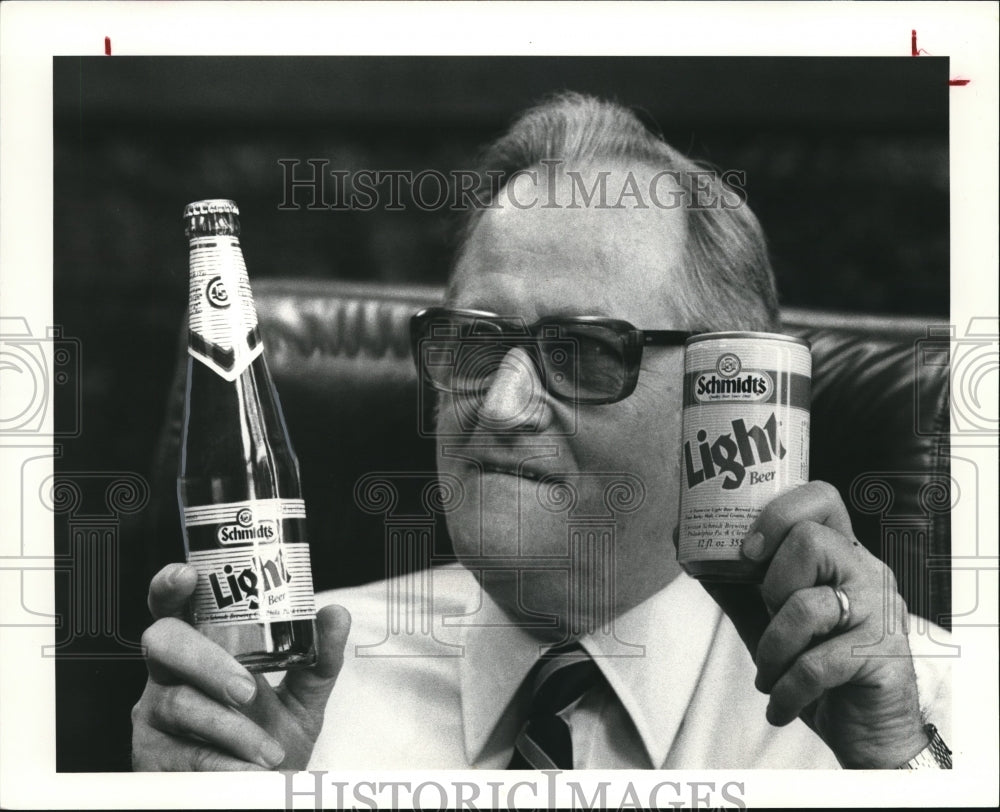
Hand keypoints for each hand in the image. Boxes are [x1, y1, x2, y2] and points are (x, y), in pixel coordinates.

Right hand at [131, 563, 349, 770]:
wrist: (264, 791)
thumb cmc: (272, 734)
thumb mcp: (302, 694)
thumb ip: (319, 656)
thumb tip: (335, 613)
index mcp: (200, 647)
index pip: (174, 608)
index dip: (169, 587)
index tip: (188, 575)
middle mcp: (169, 674)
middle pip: (163, 643)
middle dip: (207, 662)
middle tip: (246, 690)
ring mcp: (154, 715)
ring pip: (179, 702)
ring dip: (232, 729)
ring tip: (270, 751)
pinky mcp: (152, 758)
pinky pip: (184, 753)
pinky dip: (225, 763)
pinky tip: (250, 772)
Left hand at [699, 481, 928, 768]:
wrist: (870, 733)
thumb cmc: (817, 666)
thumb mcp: (767, 620)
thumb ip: (734, 582)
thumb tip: (682, 539)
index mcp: (842, 554)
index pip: (821, 497)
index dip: (778, 513)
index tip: (748, 550)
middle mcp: (868, 572)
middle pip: (810, 540)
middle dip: (772, 584)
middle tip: (770, 616)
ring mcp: (882, 612)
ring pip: (807, 605)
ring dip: (772, 648)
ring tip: (769, 673)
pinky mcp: (882, 657)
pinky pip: (816, 665)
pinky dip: (786, 689)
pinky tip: (779, 704)